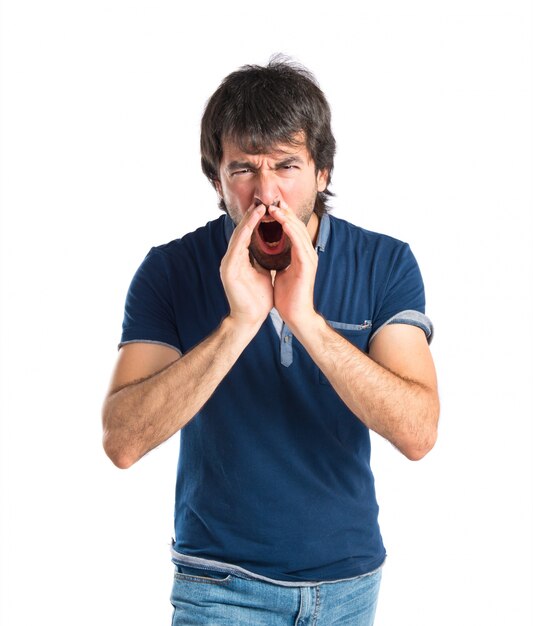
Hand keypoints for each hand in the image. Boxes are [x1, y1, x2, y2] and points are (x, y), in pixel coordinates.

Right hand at [220, 203, 273, 329]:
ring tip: (259, 208)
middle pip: (241, 232)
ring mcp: (228, 264)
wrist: (250, 319)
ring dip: (248, 221)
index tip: (266, 208)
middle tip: (262, 201)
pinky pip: (237, 248)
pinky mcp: (229, 270)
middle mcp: (231, 259)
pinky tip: (251, 224)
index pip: (247, 235)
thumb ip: (262, 259)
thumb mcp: (263, 273)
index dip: (255, 221)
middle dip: (251, 216)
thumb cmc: (257, 299)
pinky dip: (244, 234)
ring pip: (238, 236)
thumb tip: (270, 247)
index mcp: (239, 259)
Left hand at [269, 202, 318, 330]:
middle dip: (286, 212)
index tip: (271, 206)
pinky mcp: (306, 266)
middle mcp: (307, 254)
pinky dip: (291, 231)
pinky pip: (299, 244)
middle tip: (274, 199)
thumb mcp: (281, 272)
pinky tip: (283, 222)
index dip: (284, 217)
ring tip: (275, 207)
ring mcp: (309, 259)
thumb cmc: (288, 297)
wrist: (296, 315)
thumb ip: (279, 259)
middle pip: (297, 227)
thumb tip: (269, 250)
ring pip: (299, 232)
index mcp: (301, 255)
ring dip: (287, 218)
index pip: (293, 231)